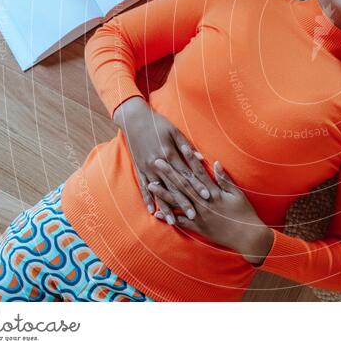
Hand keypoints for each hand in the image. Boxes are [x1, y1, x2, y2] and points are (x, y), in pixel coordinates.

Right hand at [113, 97, 221, 221]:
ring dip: (167, 207)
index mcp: (169, 154)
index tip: (207, 197)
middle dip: (184, 201)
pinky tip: (152, 211)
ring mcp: (147, 168)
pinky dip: (148, 200)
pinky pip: (144, 187)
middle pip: (174, 186)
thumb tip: (200, 159)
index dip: (197, 186)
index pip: (186, 174)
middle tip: (194, 215)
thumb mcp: (174, 131)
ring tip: (173, 221)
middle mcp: (158, 164)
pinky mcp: (139, 169)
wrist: (134, 119)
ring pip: (159, 191)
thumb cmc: (158, 123)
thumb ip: (187, 147)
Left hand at [147, 160, 274, 265]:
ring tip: (150, 184)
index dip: (190, 159)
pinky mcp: (199, 227)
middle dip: (170, 172)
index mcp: (214, 192)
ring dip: (164, 193)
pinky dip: (169, 217)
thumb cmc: (245, 213)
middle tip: (157, 162)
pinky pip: (181, 222)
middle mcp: (204, 203)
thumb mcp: (238, 194)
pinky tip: (157, 213)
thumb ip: (225, 179)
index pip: (199, 172)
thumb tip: (215, 163)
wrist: (248, 237)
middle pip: (184, 185)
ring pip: (178, 202)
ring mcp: (200, 215)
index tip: (181, 147)